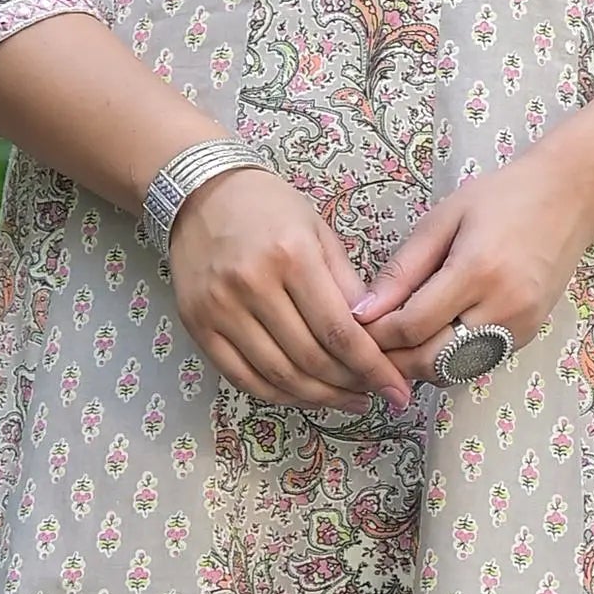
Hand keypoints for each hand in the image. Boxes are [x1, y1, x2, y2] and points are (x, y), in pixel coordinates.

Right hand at [169, 169, 414, 412]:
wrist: (200, 194)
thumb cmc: (268, 208)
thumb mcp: (318, 231)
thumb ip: (347, 284)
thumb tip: (377, 337)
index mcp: (291, 255)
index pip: (338, 329)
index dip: (371, 367)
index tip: (396, 388)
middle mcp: (252, 285)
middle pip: (310, 359)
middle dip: (350, 385)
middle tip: (374, 395)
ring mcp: (219, 308)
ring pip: (278, 375)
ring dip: (318, 397)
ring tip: (347, 399)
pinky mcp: (197, 325)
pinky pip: (242, 377)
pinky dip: (277, 395)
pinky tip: (304, 396)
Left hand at [351, 142, 593, 383]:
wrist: (569, 199)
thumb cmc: (501, 199)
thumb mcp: (442, 220)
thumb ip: (401, 271)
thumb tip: (362, 313)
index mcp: (476, 271)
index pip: (412, 326)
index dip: (377, 334)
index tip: (355, 325)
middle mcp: (503, 307)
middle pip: (432, 360)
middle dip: (394, 359)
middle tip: (369, 344)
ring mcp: (520, 327)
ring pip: (454, 371)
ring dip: (419, 365)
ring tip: (397, 342)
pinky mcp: (528, 336)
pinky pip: (476, 363)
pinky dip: (448, 359)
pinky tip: (433, 337)